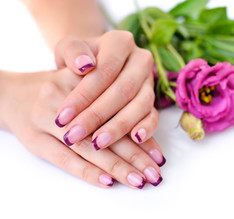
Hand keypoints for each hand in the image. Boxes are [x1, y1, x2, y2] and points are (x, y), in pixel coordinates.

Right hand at [1, 69, 164, 188]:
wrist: (14, 93)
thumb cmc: (61, 89)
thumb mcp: (83, 78)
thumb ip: (112, 95)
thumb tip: (143, 130)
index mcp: (80, 79)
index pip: (117, 107)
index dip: (141, 132)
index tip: (158, 155)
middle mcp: (62, 96)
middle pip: (105, 130)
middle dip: (134, 156)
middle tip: (154, 175)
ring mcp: (45, 119)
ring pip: (87, 148)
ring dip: (116, 167)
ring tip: (139, 181)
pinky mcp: (34, 139)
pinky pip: (63, 159)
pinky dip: (86, 172)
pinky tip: (107, 182)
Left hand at [54, 31, 158, 149]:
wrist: (92, 67)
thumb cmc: (76, 60)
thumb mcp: (66, 50)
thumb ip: (72, 52)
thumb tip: (84, 65)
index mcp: (121, 42)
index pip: (104, 70)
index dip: (83, 95)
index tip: (62, 117)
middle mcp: (140, 60)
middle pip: (123, 90)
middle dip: (97, 115)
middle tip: (74, 135)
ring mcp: (149, 81)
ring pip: (140, 105)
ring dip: (119, 126)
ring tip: (97, 143)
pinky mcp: (153, 101)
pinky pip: (154, 115)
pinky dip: (147, 128)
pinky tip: (135, 140)